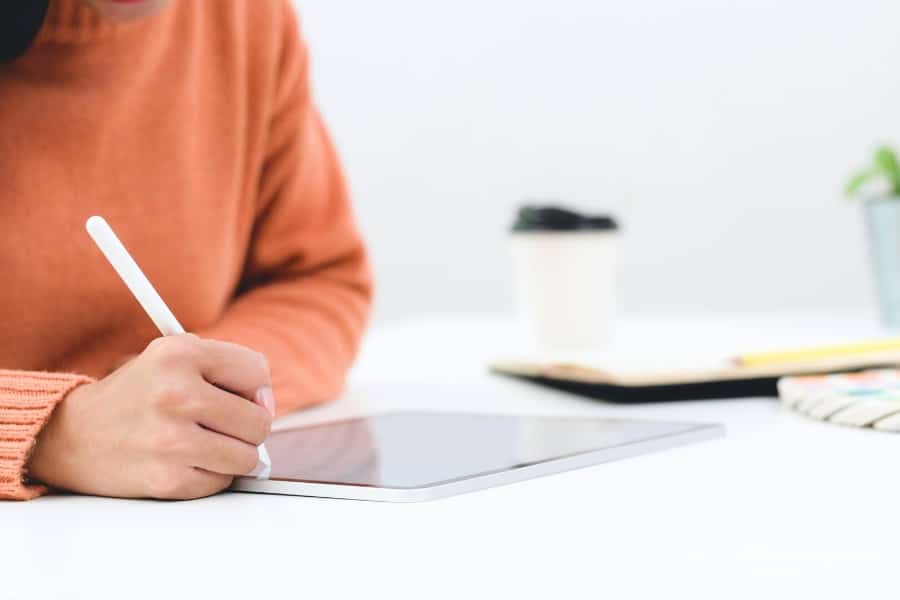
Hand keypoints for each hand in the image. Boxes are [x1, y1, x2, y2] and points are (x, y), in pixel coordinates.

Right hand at [28, 334, 274, 499]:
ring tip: (208, 444)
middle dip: (249, 427)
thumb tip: (267, 404)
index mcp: (178, 354)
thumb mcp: (172, 358)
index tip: (244, 397)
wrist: (72, 436)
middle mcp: (174, 393)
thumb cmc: (137, 395)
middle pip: (259, 421)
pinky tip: (186, 461)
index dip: (257, 389)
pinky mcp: (166, 478)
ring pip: (248, 457)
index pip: (257, 372)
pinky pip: (221, 482)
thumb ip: (227, 369)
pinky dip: (212, 475)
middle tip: (223, 425)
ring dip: (235, 456)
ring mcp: (170, 439)